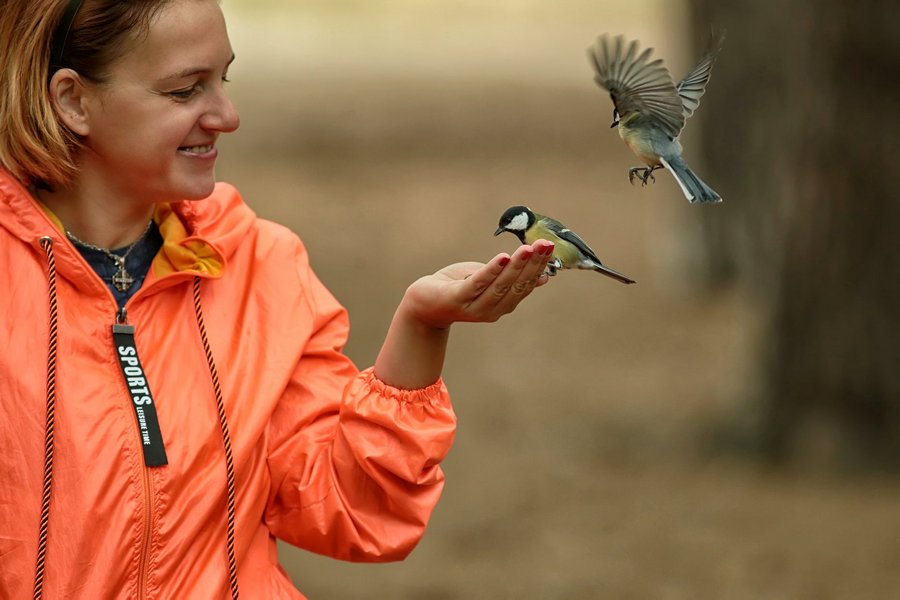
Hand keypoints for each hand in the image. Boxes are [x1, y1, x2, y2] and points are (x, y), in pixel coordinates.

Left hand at [402, 240, 554, 329]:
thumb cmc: (457, 288)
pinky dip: (492, 270)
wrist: (423, 304)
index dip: (539, 266)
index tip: (550, 247)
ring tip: (529, 248)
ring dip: (517, 265)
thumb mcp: (489, 282)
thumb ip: (512, 280)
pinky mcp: (456, 298)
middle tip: (546, 243)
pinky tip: (504, 257)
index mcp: (503, 305)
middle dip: (533, 263)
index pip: (526, 285)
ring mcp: (474, 306)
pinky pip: (478, 283)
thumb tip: (543, 276)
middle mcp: (492, 309)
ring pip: (501, 285)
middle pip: (517, 285)